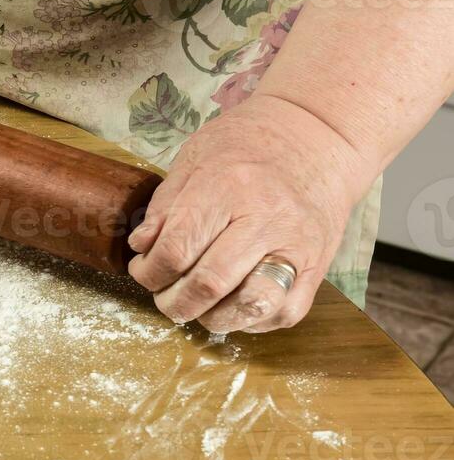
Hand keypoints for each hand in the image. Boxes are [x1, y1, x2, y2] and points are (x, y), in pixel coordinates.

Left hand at [126, 95, 375, 333]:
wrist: (318, 138)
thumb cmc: (248, 146)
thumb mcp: (194, 158)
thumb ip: (165, 205)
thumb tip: (141, 246)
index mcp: (227, 187)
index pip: (177, 249)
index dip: (149, 273)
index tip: (144, 271)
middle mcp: (265, 218)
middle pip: (209, 284)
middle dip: (174, 303)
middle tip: (165, 297)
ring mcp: (296, 246)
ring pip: (251, 305)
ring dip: (213, 318)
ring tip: (199, 306)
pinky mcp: (318, 266)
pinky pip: (285, 312)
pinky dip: (252, 321)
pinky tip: (234, 305)